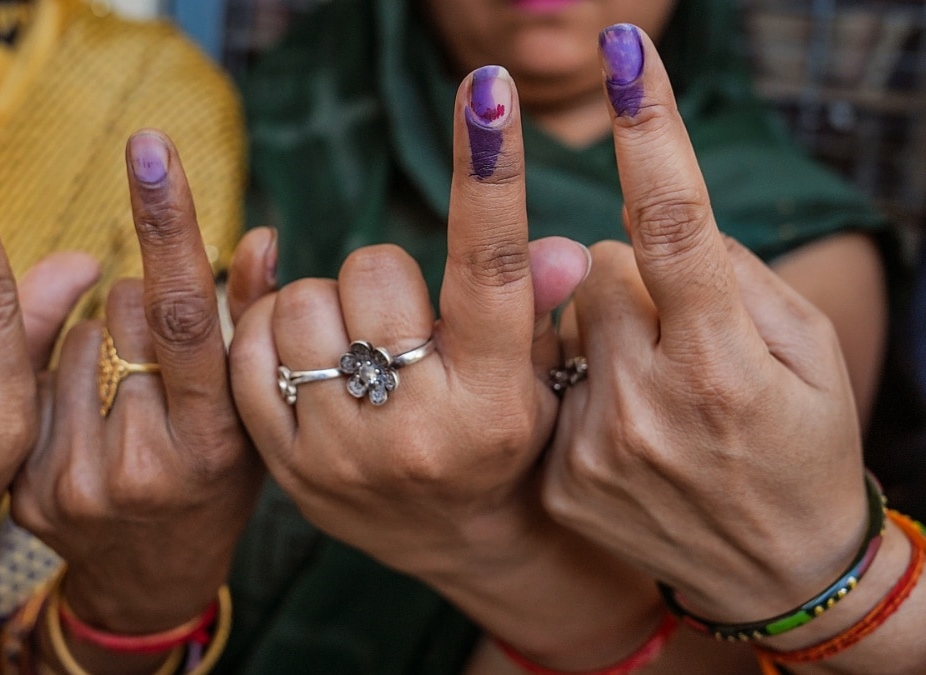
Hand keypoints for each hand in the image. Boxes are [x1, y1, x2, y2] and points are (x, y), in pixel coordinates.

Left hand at [10, 131, 271, 672]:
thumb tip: (261, 236)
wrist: (153, 576)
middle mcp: (144, 467)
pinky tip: (85, 411)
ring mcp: (79, 483)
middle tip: (158, 347)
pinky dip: (58, 375)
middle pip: (122, 313)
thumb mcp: (255, 412)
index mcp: (213, 442)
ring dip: (97, 339)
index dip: (168, 225)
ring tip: (124, 388)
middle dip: (140, 302)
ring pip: (71, 340)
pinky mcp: (26, 492)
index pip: (181, 316)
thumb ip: (254, 324)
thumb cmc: (218, 478)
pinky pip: (31, 381)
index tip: (149, 146)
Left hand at [230, 66, 611, 659]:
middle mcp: (416, 431)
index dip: (489, 174)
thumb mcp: (538, 376)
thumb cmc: (508, 440)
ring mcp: (341, 453)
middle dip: (385, 274)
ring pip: (301, 304)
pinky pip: (247, 352)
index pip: (491, 268)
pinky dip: (269, 331)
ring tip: (356, 341)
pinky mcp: (285, 466)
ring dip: (326, 303)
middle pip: (374, 271)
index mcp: (494, 401)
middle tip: (401, 315)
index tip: (488, 92)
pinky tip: (306, 354)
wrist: (459, 541)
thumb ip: (538, 306)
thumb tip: (556, 250)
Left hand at [542, 24, 875, 645]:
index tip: (627, 57)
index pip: (677, 226)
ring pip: (563, 323)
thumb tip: (648, 224)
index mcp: (724, 361)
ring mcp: (594, 444)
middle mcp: (649, 401)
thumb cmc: (801, 441)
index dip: (652, 136)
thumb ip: (731, 275)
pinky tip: (623, 430)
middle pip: (596, 267)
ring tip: (651, 391)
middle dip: (627, 278)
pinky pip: (546, 382)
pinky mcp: (558, 475)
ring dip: (597, 332)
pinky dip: (576, 385)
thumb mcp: (808, 353)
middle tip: (670, 329)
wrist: (772, 570)